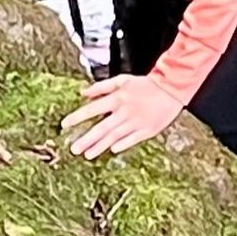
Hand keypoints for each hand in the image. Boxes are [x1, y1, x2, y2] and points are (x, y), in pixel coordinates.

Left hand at [64, 70, 189, 158]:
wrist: (171, 89)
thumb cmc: (145, 85)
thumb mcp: (122, 80)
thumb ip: (101, 87)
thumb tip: (83, 93)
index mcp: (117, 98)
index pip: (92, 109)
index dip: (77, 117)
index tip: (65, 125)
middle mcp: (125, 111)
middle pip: (102, 128)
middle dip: (86, 139)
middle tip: (74, 149)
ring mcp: (136, 122)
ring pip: (114, 136)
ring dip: (100, 146)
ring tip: (87, 155)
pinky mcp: (147, 130)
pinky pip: (132, 139)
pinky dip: (122, 144)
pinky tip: (112, 150)